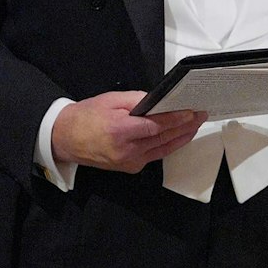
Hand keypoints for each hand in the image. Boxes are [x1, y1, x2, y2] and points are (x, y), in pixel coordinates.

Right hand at [51, 91, 205, 171]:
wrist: (65, 139)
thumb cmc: (86, 117)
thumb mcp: (110, 101)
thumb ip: (137, 100)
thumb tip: (159, 101)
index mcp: (120, 131)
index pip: (157, 125)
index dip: (177, 119)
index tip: (193, 112)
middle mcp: (127, 150)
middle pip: (163, 138)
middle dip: (185, 126)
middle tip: (201, 115)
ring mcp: (129, 162)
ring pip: (162, 149)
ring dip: (181, 137)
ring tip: (195, 125)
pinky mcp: (130, 167)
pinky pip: (154, 155)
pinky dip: (168, 145)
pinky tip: (178, 136)